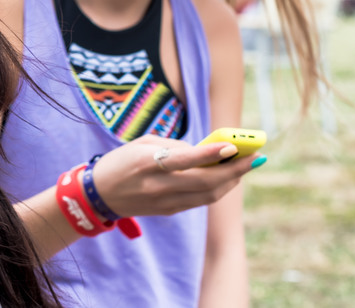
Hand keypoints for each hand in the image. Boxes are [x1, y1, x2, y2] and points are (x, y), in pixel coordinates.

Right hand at [91, 135, 259, 218]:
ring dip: (231, 181)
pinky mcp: (169, 211)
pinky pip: (200, 200)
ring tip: (245, 167)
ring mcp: (164, 202)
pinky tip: (227, 178)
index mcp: (147, 163)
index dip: (210, 154)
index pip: (184, 160)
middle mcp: (158, 185)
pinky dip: (217, 189)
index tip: (233, 147)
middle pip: (205, 182)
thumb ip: (173, 146)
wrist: (99, 195)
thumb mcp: (141, 144)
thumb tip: (205, 151)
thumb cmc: (120, 161)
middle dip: (234, 170)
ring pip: (208, 195)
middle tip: (255, 157)